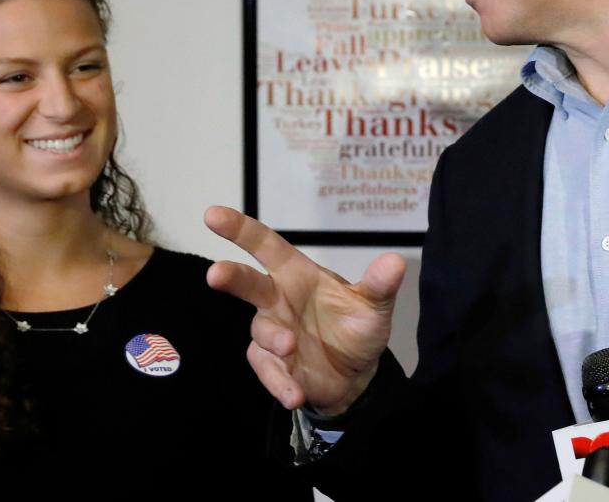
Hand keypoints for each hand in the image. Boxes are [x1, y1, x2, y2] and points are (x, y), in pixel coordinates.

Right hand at [204, 206, 405, 414]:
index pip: (266, 246)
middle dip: (231, 277)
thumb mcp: (373, 306)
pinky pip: (268, 371)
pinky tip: (295, 394)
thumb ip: (380, 285)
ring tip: (291, 346)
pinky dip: (280, 382)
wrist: (357, 376)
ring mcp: (272, 333)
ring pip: (260, 331)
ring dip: (273, 339)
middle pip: (248, 283)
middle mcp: (278, 300)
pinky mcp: (273, 365)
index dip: (240, 229)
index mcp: (297, 275)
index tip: (213, 215)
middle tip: (215, 275)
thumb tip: (396, 261)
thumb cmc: (356, 328)